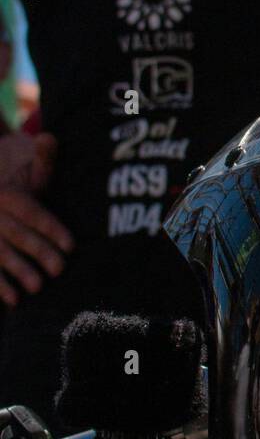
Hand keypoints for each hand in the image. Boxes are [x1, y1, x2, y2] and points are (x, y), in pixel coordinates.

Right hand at [0, 133, 72, 306]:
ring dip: (17, 271)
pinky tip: (14, 301)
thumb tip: (50, 137)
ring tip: (38, 288)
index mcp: (8, 194)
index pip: (31, 211)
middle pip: (17, 234)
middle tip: (60, 270)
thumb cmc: (18, 187)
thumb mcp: (28, 171)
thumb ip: (43, 159)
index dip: (51, 228)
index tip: (71, 246)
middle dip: (39, 252)